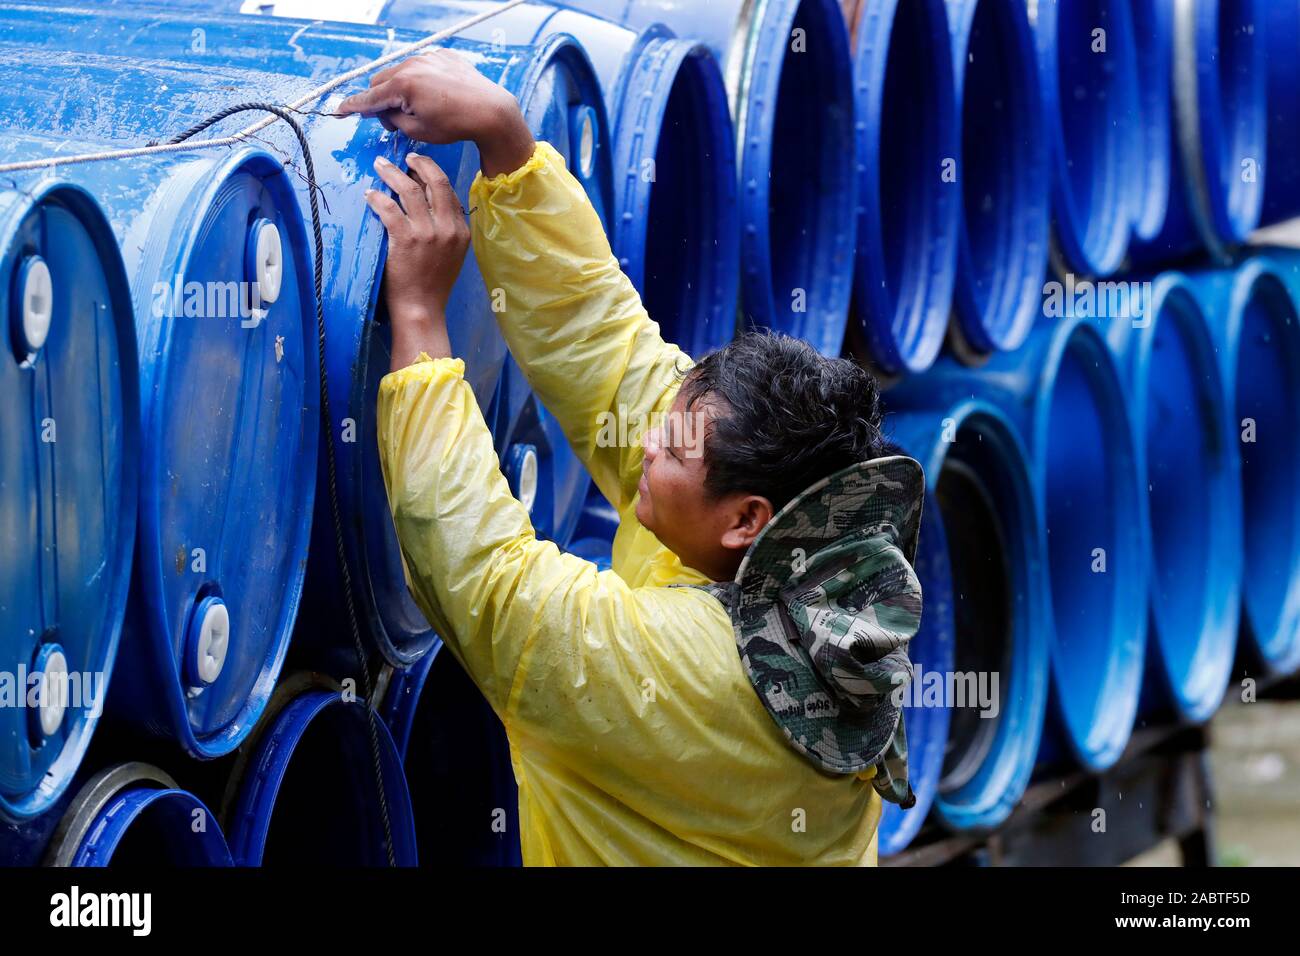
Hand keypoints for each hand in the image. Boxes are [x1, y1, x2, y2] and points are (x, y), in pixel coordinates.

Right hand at [337, 49, 535, 176]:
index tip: (339, 111)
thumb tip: (383, 111)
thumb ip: (391, 119)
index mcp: (402, 85)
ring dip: (401, 89)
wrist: (490, 111)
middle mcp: (411, 64)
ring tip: (421, 107)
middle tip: (397, 120)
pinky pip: (421, 65)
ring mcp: (427, 57)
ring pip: (400, 72)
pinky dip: (421, 80)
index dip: (352, 107)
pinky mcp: (442, 55)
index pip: (368, 97)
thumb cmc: (455, 125)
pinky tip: (438, 95)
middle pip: (380, 81)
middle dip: (382, 100)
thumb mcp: (416, 131)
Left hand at [366, 153, 467, 368]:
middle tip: (405, 157)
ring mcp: (427, 233)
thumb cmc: (432, 285)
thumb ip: (447, 229)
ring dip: (392, 173)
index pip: (448, 191)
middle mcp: (447, 228)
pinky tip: (369, 194)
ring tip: (380, 166)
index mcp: (461, 231)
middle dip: (419, 163)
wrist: (421, 308)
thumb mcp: (452, 255)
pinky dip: (377, 197)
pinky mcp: (405, 240)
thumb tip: (429, 203)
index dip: (432, 173)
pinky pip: (389, 208)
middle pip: (435, 182)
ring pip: (409, 189)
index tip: (418, 166)